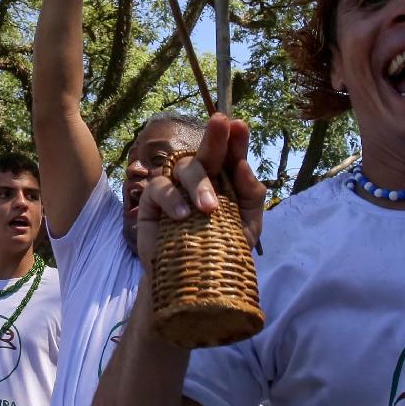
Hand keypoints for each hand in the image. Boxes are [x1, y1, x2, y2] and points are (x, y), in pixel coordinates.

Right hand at [135, 112, 265, 266]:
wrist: (193, 283)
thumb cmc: (222, 250)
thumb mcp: (248, 226)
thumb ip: (252, 197)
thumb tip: (243, 166)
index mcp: (224, 181)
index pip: (230, 156)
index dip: (234, 139)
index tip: (239, 125)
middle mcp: (199, 180)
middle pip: (206, 153)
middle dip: (215, 137)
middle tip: (221, 123)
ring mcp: (175, 188)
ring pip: (184, 169)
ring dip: (198, 184)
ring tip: (209, 209)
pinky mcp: (153, 203)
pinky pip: (160, 189)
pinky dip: (172, 200)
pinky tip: (184, 216)